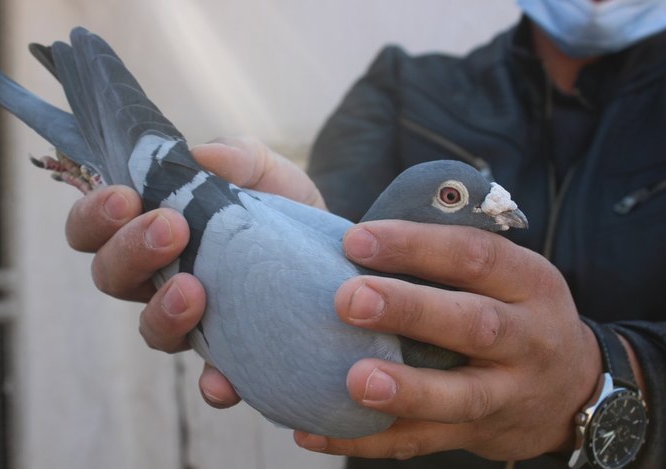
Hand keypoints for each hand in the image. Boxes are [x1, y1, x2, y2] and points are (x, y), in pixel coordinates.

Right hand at [65, 136, 324, 407]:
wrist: (328, 246)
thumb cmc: (278, 202)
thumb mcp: (262, 169)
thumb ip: (235, 155)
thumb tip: (201, 157)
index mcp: (149, 228)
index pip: (94, 228)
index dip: (95, 216)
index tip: (127, 197)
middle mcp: (159, 278)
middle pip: (112, 276)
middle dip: (131, 251)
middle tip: (171, 229)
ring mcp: (192, 320)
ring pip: (151, 330)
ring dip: (163, 312)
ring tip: (193, 289)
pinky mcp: (232, 353)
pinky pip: (210, 379)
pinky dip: (213, 382)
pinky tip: (223, 378)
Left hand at [294, 220, 602, 460]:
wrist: (576, 388)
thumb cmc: (517, 312)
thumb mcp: (510, 274)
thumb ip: (453, 256)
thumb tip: (360, 237)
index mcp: (528, 282)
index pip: (474, 255)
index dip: (415, 246)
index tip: (356, 239)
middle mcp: (527, 338)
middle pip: (473, 325)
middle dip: (410, 310)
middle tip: (350, 300)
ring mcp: (508, 394)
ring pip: (460, 396)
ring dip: (406, 390)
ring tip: (355, 383)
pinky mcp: (480, 434)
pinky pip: (423, 442)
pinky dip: (368, 442)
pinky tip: (315, 431)